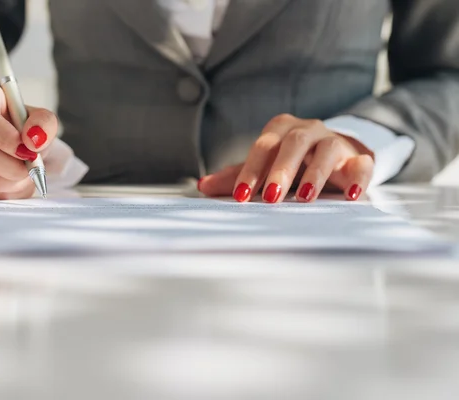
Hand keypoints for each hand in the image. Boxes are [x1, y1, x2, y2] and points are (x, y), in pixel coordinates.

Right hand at [0, 78, 65, 199]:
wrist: (11, 143)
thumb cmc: (22, 127)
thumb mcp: (39, 119)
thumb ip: (44, 124)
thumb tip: (35, 140)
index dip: (4, 137)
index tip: (27, 150)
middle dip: (12, 166)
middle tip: (31, 168)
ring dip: (9, 181)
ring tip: (22, 173)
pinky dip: (0, 191)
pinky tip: (9, 179)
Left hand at [198, 114, 373, 202]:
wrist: (336, 154)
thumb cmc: (293, 162)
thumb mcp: (265, 168)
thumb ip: (236, 177)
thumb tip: (203, 187)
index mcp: (281, 130)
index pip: (263, 147)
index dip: (251, 170)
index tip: (241, 196)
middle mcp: (308, 130)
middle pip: (294, 143)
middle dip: (281, 170)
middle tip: (271, 197)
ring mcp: (335, 141)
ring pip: (327, 149)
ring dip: (316, 173)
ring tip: (305, 197)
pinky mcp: (359, 157)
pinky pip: (362, 164)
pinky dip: (359, 177)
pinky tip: (351, 195)